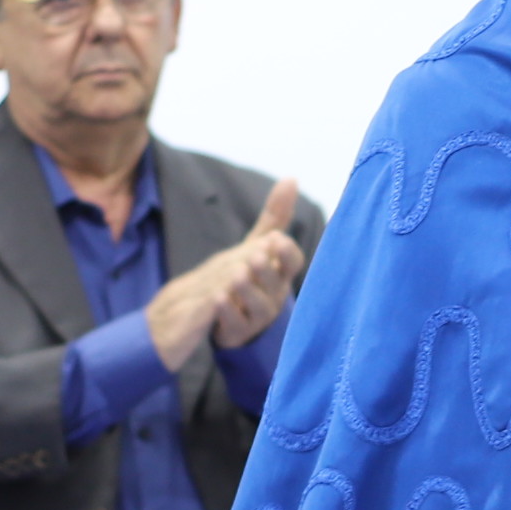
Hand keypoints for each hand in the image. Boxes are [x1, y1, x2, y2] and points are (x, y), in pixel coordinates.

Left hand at [144, 177, 305, 366]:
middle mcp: (275, 294)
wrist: (230, 315)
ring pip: (259, 305)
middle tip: (255, 255)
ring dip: (248, 290)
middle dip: (266, 269)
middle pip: (276, 283)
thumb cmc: (253, 276)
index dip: (287, 252)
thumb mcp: (260, 245)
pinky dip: (227, 311)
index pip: (293, 263)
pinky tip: (217, 297)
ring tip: (235, 275)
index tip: (276, 239)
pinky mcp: (239, 331)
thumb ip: (275, 215)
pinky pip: (236, 323)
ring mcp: (258, 315)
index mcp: (281, 273)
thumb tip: (292, 178)